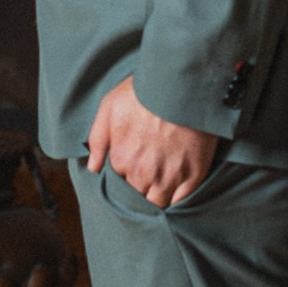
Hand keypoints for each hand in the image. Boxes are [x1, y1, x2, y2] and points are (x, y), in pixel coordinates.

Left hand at [87, 78, 222, 210]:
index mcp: (121, 159)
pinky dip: (178, 199)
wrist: (183, 84)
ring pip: (158, 202)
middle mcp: (143, 174)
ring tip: (162, 181)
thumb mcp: (110, 107)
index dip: (125, 173)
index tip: (133, 163)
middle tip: (148, 171)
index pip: (119, 182)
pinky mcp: (194, 175)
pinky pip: (181, 200)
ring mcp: (170, 177)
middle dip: (140, 187)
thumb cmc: (144, 92)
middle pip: (138, 194)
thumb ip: (98, 140)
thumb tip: (93, 167)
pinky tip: (177, 188)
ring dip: (157, 195)